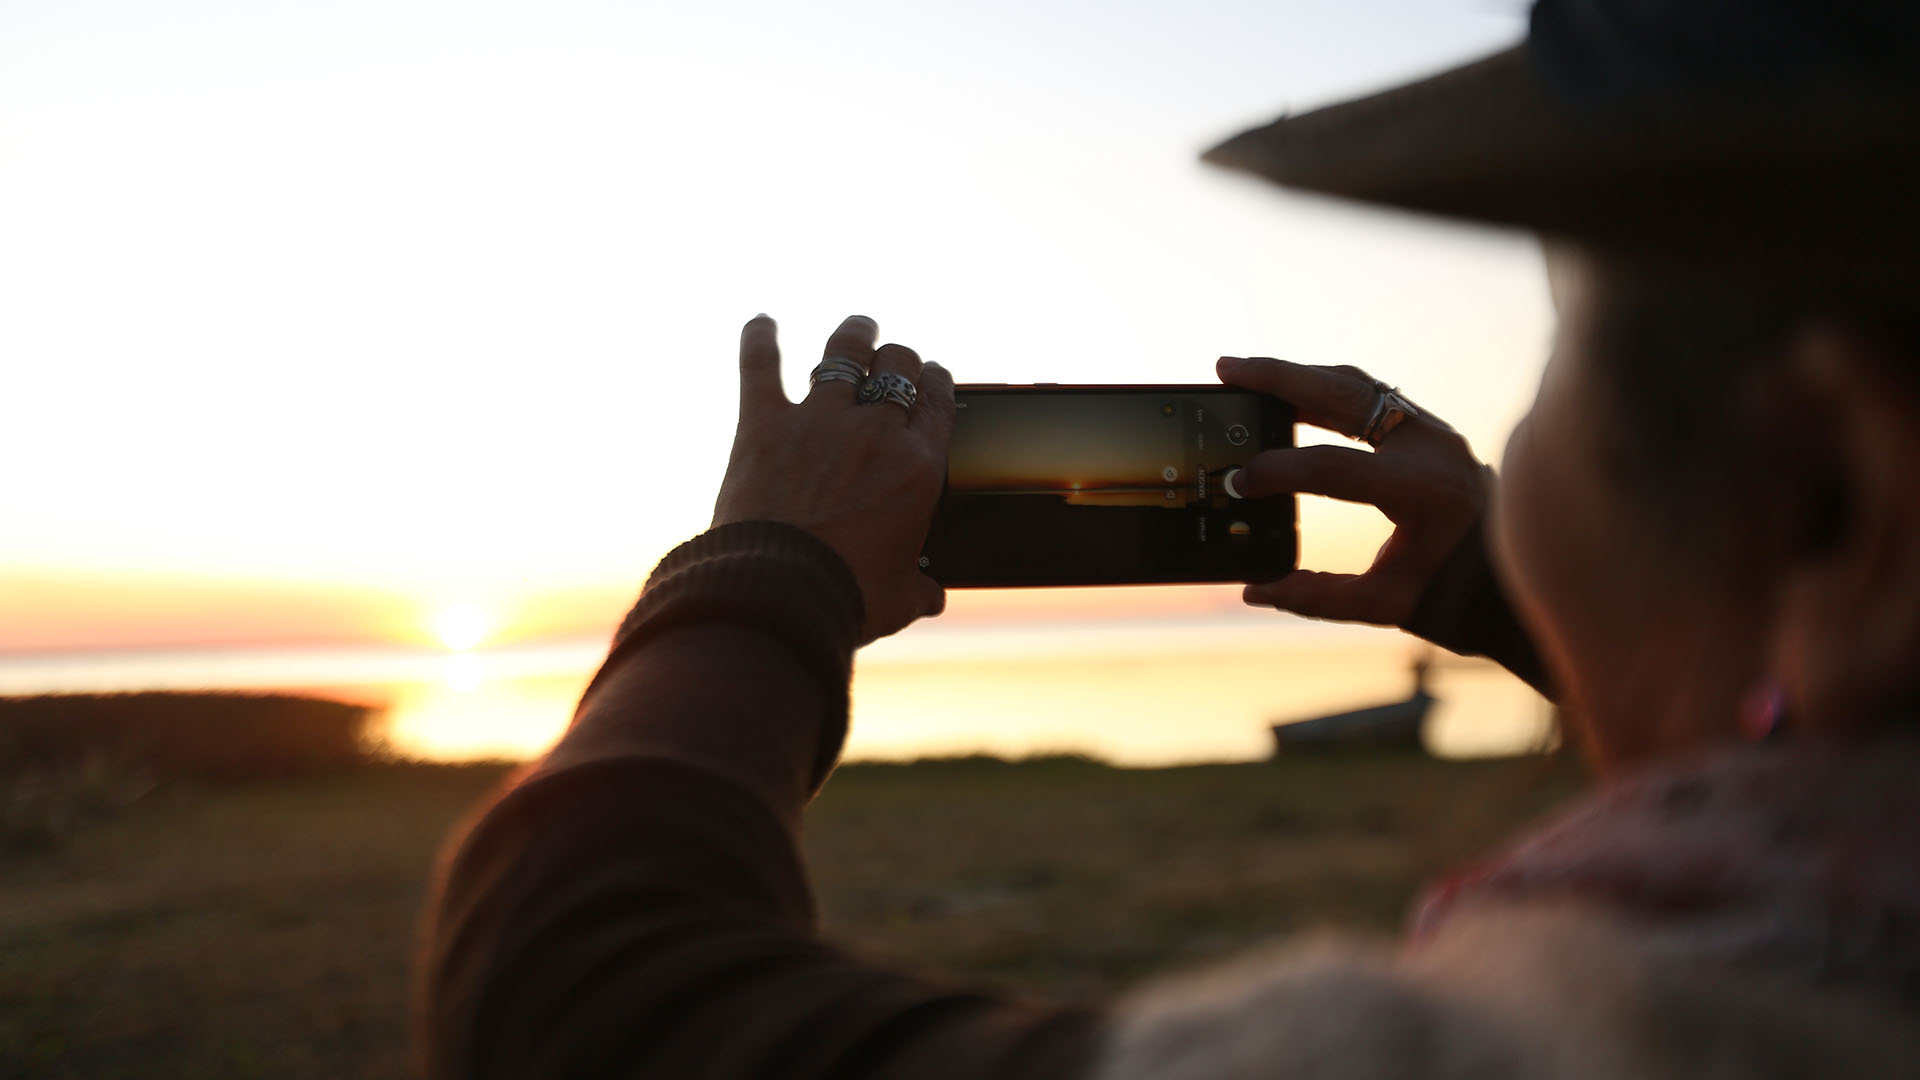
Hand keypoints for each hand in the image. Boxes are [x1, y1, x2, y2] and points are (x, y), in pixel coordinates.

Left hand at [713, 314, 954, 643]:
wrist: (781, 593)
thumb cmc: (848, 598)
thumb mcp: (898, 599)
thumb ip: (920, 590)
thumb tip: (934, 597)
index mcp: (918, 466)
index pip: (937, 401)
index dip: (935, 382)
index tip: (932, 377)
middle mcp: (874, 430)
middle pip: (897, 365)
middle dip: (898, 357)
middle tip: (892, 358)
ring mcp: (818, 420)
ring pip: (844, 351)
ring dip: (854, 334)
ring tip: (858, 327)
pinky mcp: (764, 424)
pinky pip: (761, 366)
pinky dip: (759, 339)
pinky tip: (760, 321)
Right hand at [1217, 356, 1491, 628]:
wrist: (1520, 579)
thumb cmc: (1456, 598)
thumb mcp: (1387, 607)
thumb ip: (1317, 598)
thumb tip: (1255, 589)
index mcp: (1423, 493)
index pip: (1332, 467)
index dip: (1278, 472)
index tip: (1240, 483)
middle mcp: (1432, 448)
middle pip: (1343, 393)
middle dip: (1279, 379)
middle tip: (1228, 369)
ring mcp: (1434, 430)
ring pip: (1356, 383)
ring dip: (1300, 376)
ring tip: (1247, 374)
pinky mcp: (1430, 429)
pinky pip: (1370, 395)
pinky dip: (1325, 389)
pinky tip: (1289, 394)